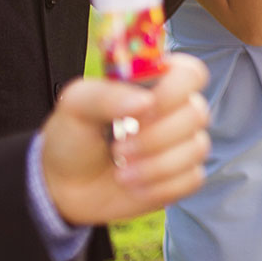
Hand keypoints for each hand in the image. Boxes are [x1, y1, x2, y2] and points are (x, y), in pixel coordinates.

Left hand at [41, 53, 210, 226]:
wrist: (64, 187)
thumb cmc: (73, 138)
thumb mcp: (75, 106)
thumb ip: (105, 95)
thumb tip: (144, 102)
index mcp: (155, 83)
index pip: (191, 73)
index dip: (175, 90)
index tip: (143, 109)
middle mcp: (175, 110)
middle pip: (197, 114)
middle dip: (155, 137)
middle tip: (119, 149)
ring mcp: (182, 143)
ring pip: (197, 149)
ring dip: (155, 167)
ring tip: (121, 173)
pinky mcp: (183, 176)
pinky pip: (193, 179)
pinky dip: (160, 187)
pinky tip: (135, 187)